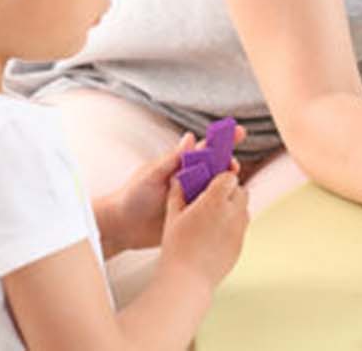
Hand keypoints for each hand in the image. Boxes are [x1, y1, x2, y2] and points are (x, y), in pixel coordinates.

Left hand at [97, 128, 245, 256]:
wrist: (121, 227)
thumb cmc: (132, 196)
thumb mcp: (150, 176)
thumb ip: (171, 159)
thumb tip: (190, 137)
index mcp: (181, 165)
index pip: (206, 149)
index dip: (223, 140)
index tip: (239, 132)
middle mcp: (191, 179)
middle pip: (217, 168)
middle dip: (230, 164)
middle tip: (234, 168)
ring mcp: (193, 197)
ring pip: (218, 188)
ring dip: (228, 185)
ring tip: (233, 188)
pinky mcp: (194, 215)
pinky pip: (213, 208)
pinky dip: (223, 205)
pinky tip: (231, 207)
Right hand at [158, 168, 248, 290]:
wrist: (188, 279)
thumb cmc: (177, 248)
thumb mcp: (173, 217)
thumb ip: (178, 194)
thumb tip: (179, 180)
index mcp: (215, 201)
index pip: (228, 177)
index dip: (220, 179)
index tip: (211, 183)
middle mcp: (233, 212)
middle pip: (240, 190)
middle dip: (228, 191)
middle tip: (211, 199)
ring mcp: (240, 229)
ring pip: (243, 208)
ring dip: (233, 207)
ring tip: (212, 217)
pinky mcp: (241, 243)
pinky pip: (241, 226)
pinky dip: (233, 225)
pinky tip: (215, 233)